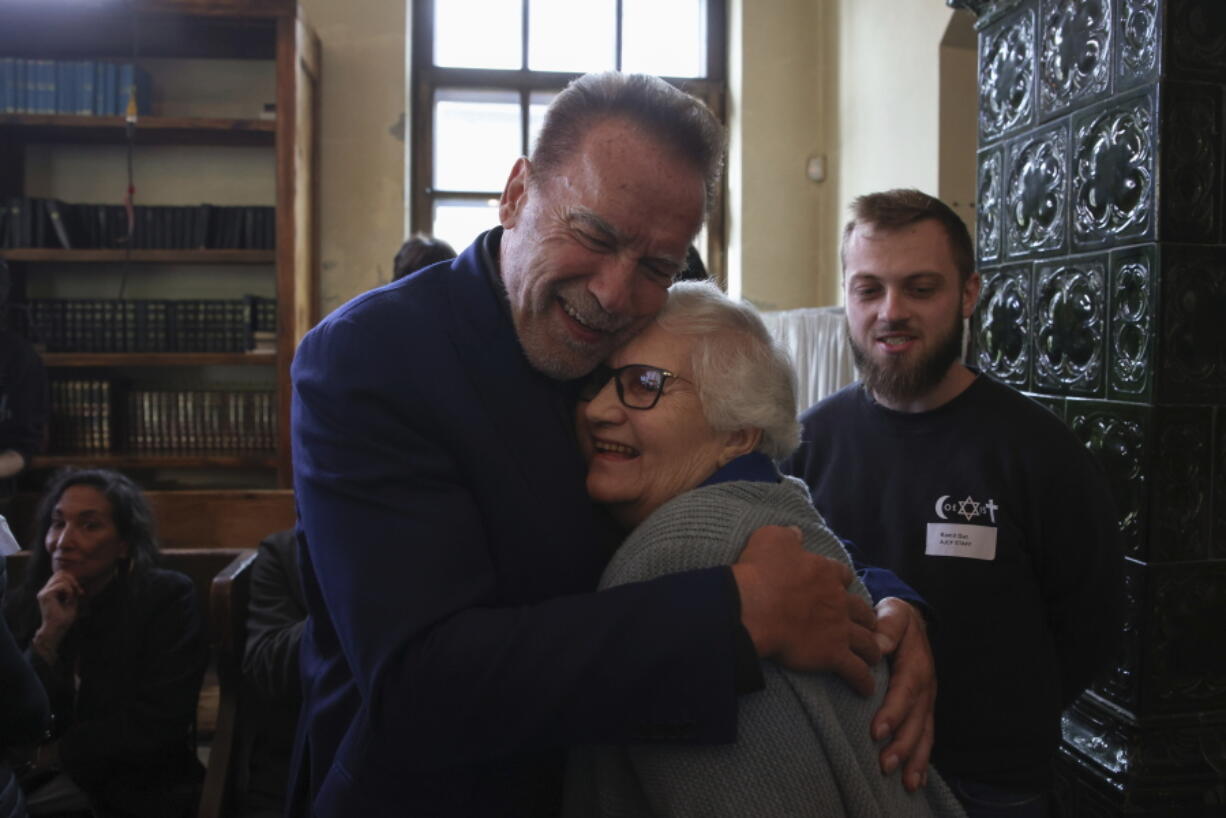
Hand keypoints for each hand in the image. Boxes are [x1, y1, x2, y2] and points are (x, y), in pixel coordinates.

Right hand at [34, 571, 83, 661]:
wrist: (58, 629)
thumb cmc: (64, 618)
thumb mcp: (71, 600)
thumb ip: (71, 589)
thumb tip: (73, 578)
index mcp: (49, 591)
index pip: (60, 575)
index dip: (72, 580)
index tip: (80, 592)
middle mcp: (45, 590)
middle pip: (60, 573)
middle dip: (73, 580)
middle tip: (79, 592)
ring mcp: (43, 592)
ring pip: (61, 577)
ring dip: (71, 585)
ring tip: (73, 596)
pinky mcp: (45, 595)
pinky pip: (61, 585)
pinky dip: (69, 591)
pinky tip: (69, 599)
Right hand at [733, 525, 880, 695]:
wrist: (753, 607)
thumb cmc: (759, 572)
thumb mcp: (771, 539)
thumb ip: (788, 535)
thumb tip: (797, 533)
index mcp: (824, 572)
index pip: (844, 576)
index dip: (842, 582)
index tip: (840, 587)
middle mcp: (838, 600)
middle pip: (862, 610)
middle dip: (865, 618)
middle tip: (864, 625)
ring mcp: (839, 629)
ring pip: (867, 641)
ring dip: (872, 649)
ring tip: (873, 657)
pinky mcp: (833, 654)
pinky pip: (855, 671)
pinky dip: (863, 681)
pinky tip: (866, 689)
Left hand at [871, 597, 934, 790]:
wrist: (911, 622)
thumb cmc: (894, 620)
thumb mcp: (892, 614)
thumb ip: (886, 628)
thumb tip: (877, 646)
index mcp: (916, 664)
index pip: (905, 690)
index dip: (893, 712)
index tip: (876, 732)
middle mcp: (926, 686)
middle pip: (916, 719)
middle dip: (902, 744)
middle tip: (884, 764)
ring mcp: (927, 700)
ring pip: (924, 733)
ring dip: (914, 758)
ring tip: (903, 781)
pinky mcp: (924, 709)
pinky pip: (926, 736)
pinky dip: (922, 759)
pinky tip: (914, 781)